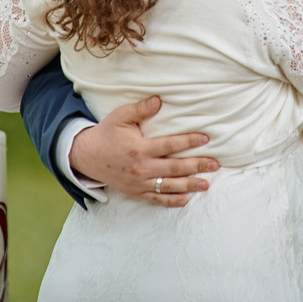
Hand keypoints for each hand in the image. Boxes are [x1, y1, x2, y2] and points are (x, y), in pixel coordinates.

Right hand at [69, 95, 217, 207]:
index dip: (188, 142)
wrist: (87, 156)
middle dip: (197, 166)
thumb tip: (158, 100)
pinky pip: (156, 199)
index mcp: (139, 149)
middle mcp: (141, 168)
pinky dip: (171, 201)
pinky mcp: (136, 192)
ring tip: (207, 184)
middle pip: (174, 168)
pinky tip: (185, 200)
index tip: (205, 138)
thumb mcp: (120, 116)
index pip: (169, 145)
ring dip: (189, 186)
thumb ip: (140, 109)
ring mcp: (138, 183)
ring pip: (169, 186)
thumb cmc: (107, 133)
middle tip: (215, 164)